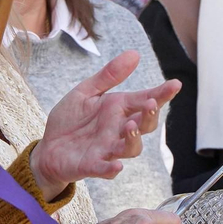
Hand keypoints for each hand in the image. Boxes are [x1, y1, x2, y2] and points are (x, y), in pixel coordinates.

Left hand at [31, 50, 179, 191]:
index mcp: (118, 109)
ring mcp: (108, 149)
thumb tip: (134, 54)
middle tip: (150, 103)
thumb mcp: (86, 92)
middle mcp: (118, 130)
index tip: (175, 84)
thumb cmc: (71, 119)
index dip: (161, 94)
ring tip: (130, 126)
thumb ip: (109, 75)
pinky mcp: (92, 165)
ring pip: (131, 148)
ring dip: (134, 139)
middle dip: (150, 115)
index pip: (145, 100)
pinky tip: (117, 165)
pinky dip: (112, 168)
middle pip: (145, 125)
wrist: (48, 147)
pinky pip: (106, 169)